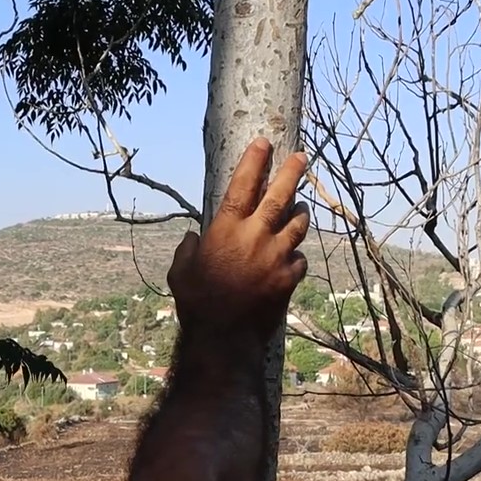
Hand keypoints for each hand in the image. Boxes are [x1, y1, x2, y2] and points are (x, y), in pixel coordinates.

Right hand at [167, 137, 309, 344]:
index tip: (264, 142)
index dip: (254, 161)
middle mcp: (255, 237)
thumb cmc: (196, 303)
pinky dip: (295, 256)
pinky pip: (299, 259)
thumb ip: (187, 249)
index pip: (243, 185)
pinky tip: (290, 258)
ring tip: (300, 207)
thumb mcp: (180, 272)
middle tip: (300, 157)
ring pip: (297, 225)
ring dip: (299, 214)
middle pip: (280, 196)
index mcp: (226, 230)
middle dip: (291, 173)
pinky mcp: (289, 278)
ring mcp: (276, 257)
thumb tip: (194, 237)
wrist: (224, 338)